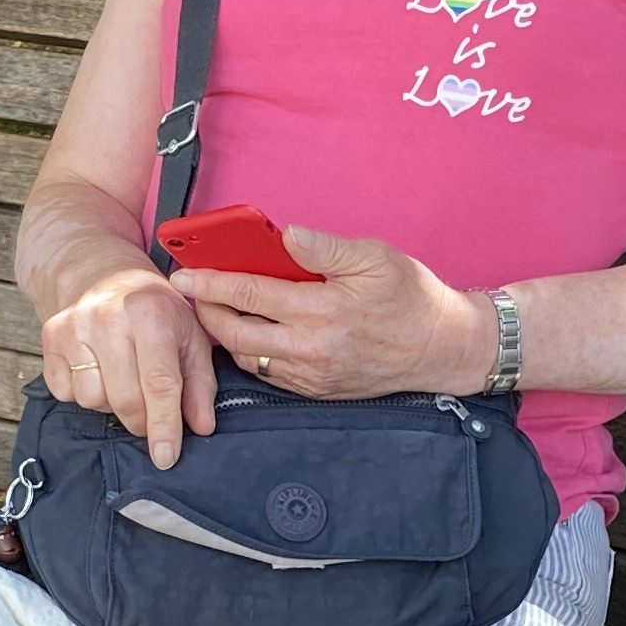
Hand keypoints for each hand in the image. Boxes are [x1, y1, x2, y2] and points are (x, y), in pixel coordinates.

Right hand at [37, 255, 220, 468]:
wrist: (106, 274)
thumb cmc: (157, 313)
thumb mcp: (191, 339)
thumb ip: (200, 384)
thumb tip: (201, 427)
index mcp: (151, 314)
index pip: (159, 384)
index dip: (164, 426)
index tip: (166, 458)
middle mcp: (108, 317)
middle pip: (124, 398)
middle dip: (141, 422)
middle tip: (150, 418)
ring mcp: (74, 325)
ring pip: (92, 399)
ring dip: (111, 404)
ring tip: (123, 380)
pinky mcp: (50, 335)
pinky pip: (65, 391)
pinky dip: (83, 392)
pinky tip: (98, 371)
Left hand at [173, 226, 495, 399]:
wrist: (441, 348)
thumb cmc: (412, 297)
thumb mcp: (374, 257)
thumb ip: (325, 248)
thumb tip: (286, 236)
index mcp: (323, 311)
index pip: (250, 295)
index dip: (211, 283)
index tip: (184, 274)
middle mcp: (312, 349)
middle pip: (236, 333)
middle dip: (205, 312)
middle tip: (191, 293)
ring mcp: (312, 375)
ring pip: (248, 358)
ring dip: (224, 335)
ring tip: (214, 311)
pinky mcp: (317, 390)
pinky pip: (269, 374)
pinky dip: (250, 354)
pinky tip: (247, 334)